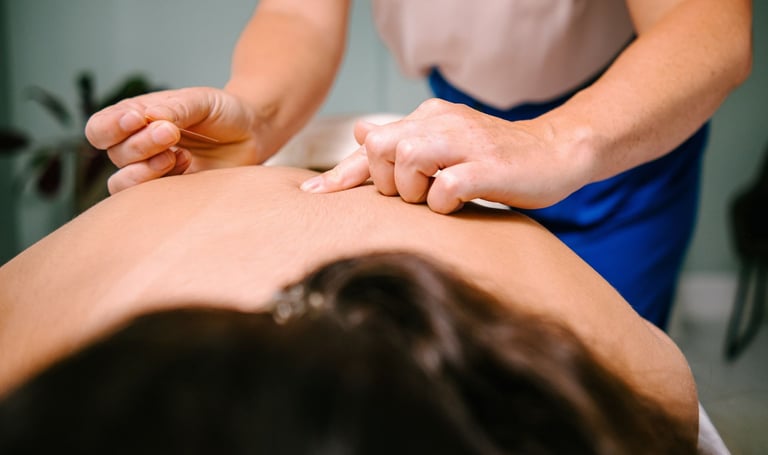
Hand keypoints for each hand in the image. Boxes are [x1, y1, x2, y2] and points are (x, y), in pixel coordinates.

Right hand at [85, 87, 261, 193]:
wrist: (252, 134)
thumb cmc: (222, 112)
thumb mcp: (200, 100)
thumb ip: (174, 108)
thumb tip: (148, 116)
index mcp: (135, 119)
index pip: (99, 128)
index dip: (111, 127)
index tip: (138, 118)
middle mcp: (137, 148)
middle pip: (114, 154)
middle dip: (140, 143)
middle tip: (172, 132)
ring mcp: (152, 173)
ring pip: (122, 182)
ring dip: (145, 168)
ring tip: (177, 154)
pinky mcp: (171, 194)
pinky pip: (148, 200)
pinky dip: (164, 183)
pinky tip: (188, 165)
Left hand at [300, 98, 592, 213]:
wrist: (556, 151)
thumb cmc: (494, 158)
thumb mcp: (445, 146)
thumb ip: (405, 142)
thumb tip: (361, 131)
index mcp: (428, 118)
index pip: (372, 144)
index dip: (341, 174)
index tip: (312, 197)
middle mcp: (442, 123)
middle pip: (380, 146)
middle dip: (383, 181)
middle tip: (410, 195)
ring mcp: (466, 143)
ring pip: (408, 159)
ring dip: (411, 190)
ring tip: (434, 198)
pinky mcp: (488, 166)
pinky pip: (446, 186)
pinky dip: (442, 202)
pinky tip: (456, 203)